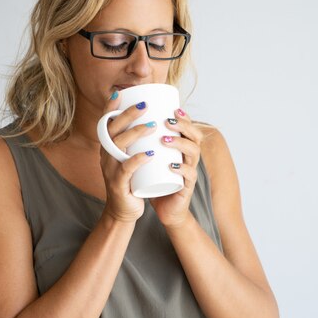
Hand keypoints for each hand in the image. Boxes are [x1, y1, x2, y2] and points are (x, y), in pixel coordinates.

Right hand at [100, 92, 156, 222]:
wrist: (124, 211)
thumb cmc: (132, 180)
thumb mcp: (129, 157)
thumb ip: (135, 141)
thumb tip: (152, 117)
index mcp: (107, 148)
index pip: (106, 123)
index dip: (110, 107)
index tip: (121, 93)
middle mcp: (105, 156)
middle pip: (113, 130)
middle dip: (128, 115)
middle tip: (145, 105)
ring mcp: (110, 170)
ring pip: (119, 146)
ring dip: (135, 133)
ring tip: (153, 126)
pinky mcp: (119, 184)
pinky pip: (126, 169)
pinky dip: (137, 160)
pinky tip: (149, 154)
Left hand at [149, 108, 203, 227]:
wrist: (162, 209)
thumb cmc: (153, 179)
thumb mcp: (147, 157)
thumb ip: (139, 141)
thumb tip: (121, 118)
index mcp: (182, 148)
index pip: (189, 127)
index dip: (184, 117)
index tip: (173, 108)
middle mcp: (189, 157)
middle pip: (195, 136)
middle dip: (183, 126)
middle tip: (167, 121)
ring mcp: (189, 172)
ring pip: (193, 153)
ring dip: (180, 143)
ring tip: (164, 139)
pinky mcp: (186, 188)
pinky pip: (188, 176)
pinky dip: (181, 169)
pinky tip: (172, 165)